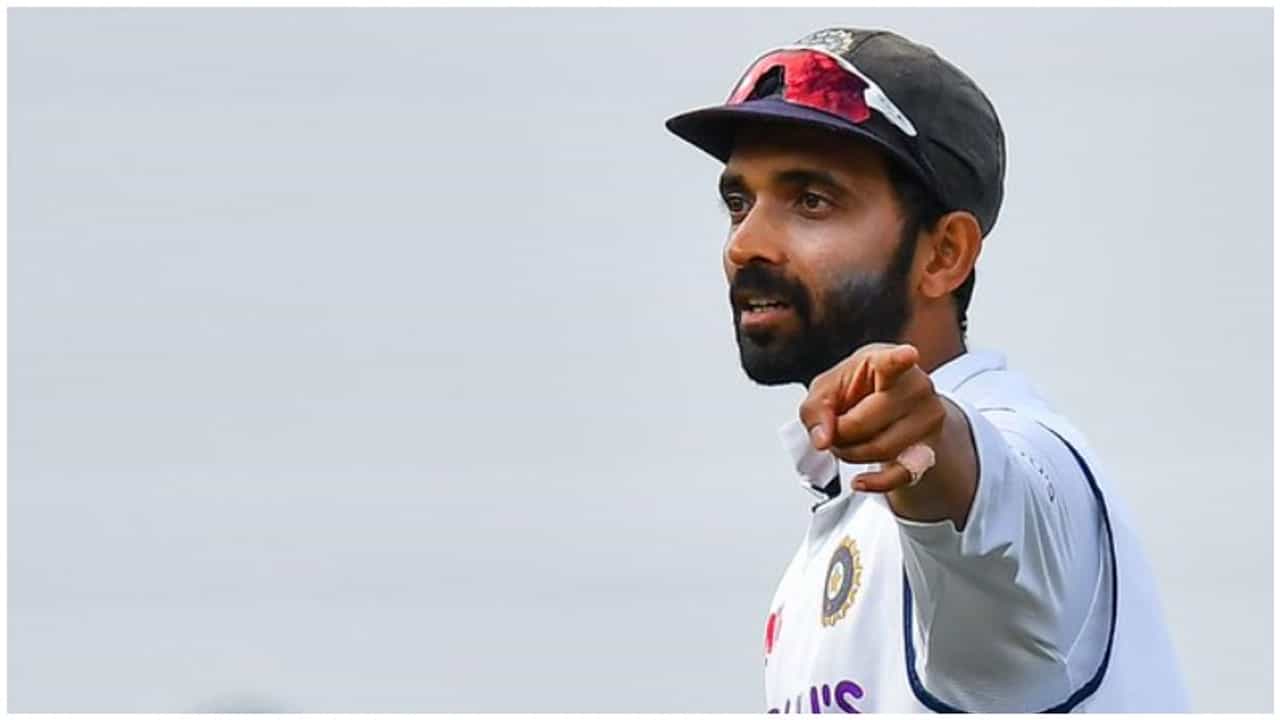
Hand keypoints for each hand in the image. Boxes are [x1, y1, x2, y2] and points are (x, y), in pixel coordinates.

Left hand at [798, 343, 947, 492]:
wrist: (889, 406)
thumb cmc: (857, 390)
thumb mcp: (826, 389)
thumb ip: (815, 409)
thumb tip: (822, 440)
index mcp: (885, 361)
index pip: (894, 360)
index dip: (900, 358)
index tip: (907, 354)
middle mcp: (914, 387)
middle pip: (865, 421)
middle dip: (839, 434)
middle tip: (832, 431)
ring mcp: (927, 418)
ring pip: (880, 449)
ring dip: (851, 454)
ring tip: (845, 444)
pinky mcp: (929, 449)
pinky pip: (902, 474)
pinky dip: (875, 482)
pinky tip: (860, 481)